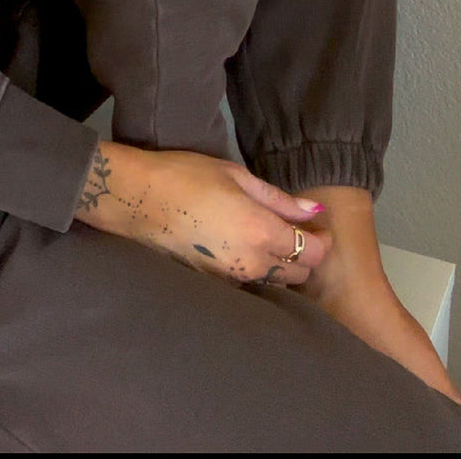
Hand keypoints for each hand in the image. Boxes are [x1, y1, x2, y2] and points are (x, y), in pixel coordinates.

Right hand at [75, 142, 328, 286]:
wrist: (139, 200)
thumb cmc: (187, 176)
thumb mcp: (236, 176)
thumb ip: (278, 199)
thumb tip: (314, 212)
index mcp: (261, 232)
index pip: (311, 253)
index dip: (322, 242)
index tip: (318, 227)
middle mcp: (252, 264)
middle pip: (298, 274)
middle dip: (306, 256)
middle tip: (296, 230)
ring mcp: (232, 279)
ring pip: (274, 282)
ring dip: (282, 266)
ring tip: (271, 238)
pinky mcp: (214, 285)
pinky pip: (249, 283)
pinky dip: (258, 271)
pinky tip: (246, 249)